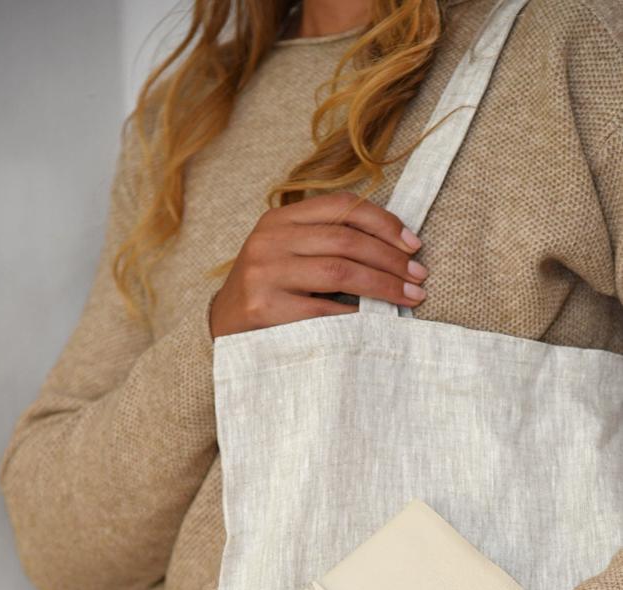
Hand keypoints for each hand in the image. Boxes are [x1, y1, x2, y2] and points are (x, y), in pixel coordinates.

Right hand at [208, 191, 426, 338]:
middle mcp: (269, 240)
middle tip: (419, 276)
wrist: (223, 328)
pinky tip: (377, 319)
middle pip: (346, 241)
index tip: (413, 245)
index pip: (341, 207)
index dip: (384, 222)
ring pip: (340, 272)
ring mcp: (265, 274)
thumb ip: (327, 241)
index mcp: (279, 219)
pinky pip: (324, 310)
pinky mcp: (265, 309)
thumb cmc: (269, 291)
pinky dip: (356, 315)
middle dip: (391, 259)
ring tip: (410, 296)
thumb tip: (395, 248)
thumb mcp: (288, 254)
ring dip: (383, 285)